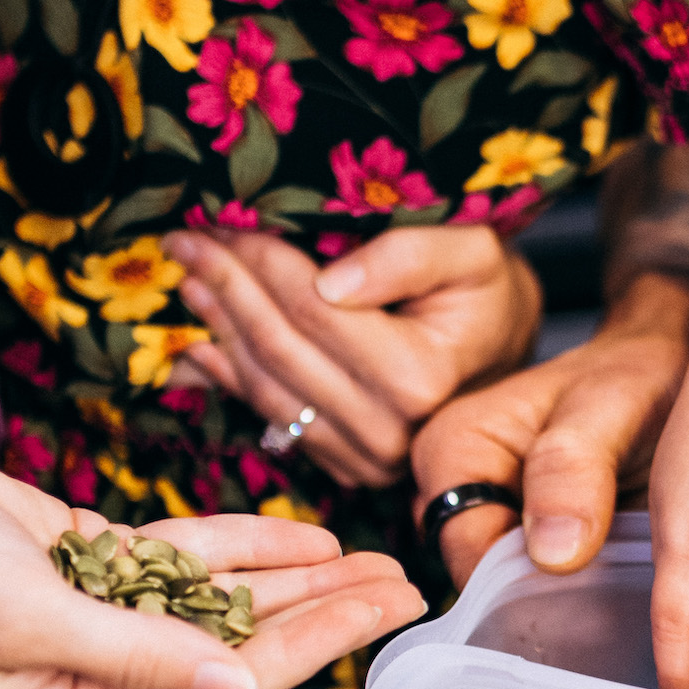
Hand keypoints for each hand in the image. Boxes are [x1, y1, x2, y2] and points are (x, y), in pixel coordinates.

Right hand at [0, 447, 423, 688]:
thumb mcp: (23, 612)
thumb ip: (132, 649)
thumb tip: (235, 680)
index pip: (227, 686)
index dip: (316, 648)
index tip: (387, 615)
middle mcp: (99, 682)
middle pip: (240, 647)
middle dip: (328, 617)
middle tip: (413, 584)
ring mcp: (95, 622)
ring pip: (220, 603)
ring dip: (297, 580)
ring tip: (379, 559)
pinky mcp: (82, 567)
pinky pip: (180, 562)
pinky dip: (238, 546)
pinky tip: (304, 536)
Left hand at [166, 226, 541, 487]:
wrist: (503, 349)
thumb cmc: (485, 290)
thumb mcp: (470, 250)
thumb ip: (407, 257)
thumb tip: (330, 282)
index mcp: (420, 379)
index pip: (314, 310)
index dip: (261, 262)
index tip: (221, 220)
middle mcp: (391, 433)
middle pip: (281, 349)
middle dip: (228, 288)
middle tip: (186, 241)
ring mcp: (367, 461)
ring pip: (267, 387)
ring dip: (219, 328)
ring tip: (190, 277)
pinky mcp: (347, 469)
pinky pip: (273, 418)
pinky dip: (229, 378)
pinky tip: (199, 343)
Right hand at [412, 273, 688, 583]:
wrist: (666, 370)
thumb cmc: (633, 376)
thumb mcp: (610, 407)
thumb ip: (574, 468)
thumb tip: (550, 554)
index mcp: (451, 450)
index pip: (465, 553)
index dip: (519, 584)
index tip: (583, 594)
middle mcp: (455, 492)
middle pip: (480, 582)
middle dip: (539, 601)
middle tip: (608, 607)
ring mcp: (488, 522)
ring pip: (510, 595)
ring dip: (561, 607)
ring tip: (617, 598)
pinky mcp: (524, 544)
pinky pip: (539, 593)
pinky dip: (575, 602)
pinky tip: (615, 597)